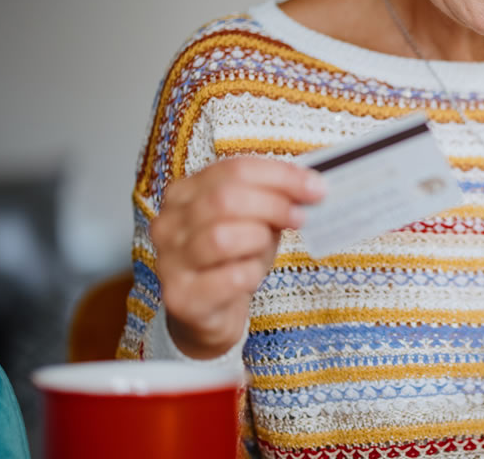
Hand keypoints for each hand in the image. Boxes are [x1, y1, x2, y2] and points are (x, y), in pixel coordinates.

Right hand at [150, 157, 325, 358]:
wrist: (208, 313)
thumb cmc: (233, 259)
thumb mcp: (254, 221)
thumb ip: (274, 199)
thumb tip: (311, 186)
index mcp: (184, 193)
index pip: (234, 169)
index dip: (280, 175)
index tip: (315, 186)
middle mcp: (168, 223)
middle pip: (226, 199)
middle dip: (273, 205)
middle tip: (300, 216)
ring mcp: (170, 261)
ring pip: (222, 237)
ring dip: (258, 239)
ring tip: (267, 246)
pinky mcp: (181, 297)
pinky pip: (230, 278)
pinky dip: (252, 274)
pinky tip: (251, 275)